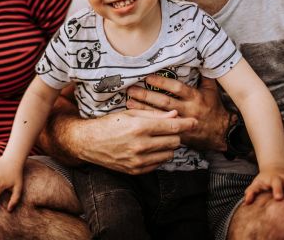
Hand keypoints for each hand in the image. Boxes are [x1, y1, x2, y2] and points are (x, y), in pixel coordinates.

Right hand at [77, 109, 196, 174]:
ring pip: (169, 154)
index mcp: (139, 127)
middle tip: (168, 129)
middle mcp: (140, 145)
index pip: (173, 127)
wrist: (88, 142)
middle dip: (175, 134)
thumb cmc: (108, 124)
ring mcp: (138, 160)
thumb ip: (154, 115)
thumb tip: (175, 115)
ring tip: (157, 139)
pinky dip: (158, 156)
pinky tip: (148, 149)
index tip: (195, 121)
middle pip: (174, 141)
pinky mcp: (136, 170)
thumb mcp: (130, 114)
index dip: (187, 124)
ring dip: (167, 146)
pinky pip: (158, 164)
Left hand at [127, 75, 228, 151]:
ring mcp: (182, 123)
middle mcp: (188, 110)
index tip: (148, 77)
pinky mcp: (178, 134)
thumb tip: (200, 57)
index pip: (177, 88)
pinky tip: (136, 119)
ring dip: (143, 109)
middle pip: (164, 102)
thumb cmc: (214, 109)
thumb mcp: (212, 91)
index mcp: (195, 97)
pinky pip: (161, 128)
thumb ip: (203, 76)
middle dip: (146, 95)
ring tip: (128, 103)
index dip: (162, 83)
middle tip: (131, 89)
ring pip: (160, 115)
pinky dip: (148, 123)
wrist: (221, 133)